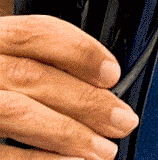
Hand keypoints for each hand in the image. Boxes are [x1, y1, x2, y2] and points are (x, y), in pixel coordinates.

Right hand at [0, 16, 137, 158]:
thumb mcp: (5, 58)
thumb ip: (36, 62)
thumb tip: (98, 82)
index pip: (36, 32)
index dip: (79, 50)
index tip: (112, 73)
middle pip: (33, 76)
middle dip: (85, 101)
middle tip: (123, 120)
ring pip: (17, 112)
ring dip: (68, 134)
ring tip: (103, 151)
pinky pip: (0, 155)